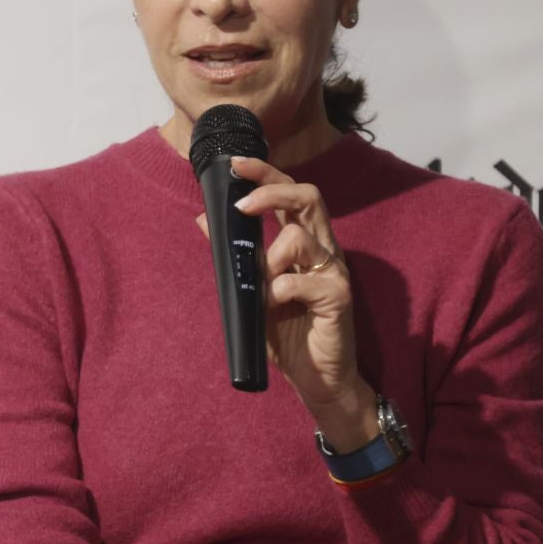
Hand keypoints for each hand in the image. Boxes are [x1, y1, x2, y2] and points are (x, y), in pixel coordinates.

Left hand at [197, 156, 375, 446]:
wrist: (318, 380)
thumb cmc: (289, 333)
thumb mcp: (254, 290)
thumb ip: (237, 255)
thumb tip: (204, 218)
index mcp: (305, 243)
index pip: (291, 195)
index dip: (266, 174)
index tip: (237, 163)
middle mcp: (324, 250)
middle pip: (309, 197)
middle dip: (272, 191)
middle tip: (242, 203)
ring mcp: (334, 272)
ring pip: (302, 236)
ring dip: (270, 256)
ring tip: (261, 285)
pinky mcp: (338, 297)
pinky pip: (303, 280)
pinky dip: (279, 290)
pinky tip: (272, 306)